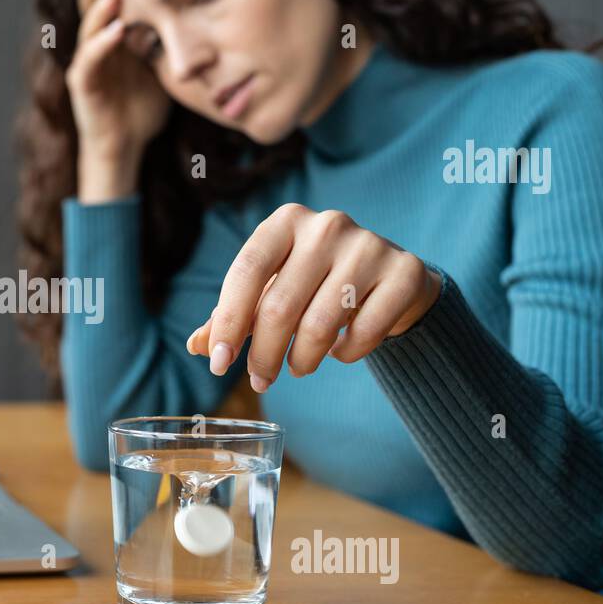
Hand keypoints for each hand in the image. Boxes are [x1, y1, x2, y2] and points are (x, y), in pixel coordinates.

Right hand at [65, 0, 169, 173]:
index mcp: (111, 41)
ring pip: (89, 30)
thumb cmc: (142, 110)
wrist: (125, 147)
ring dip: (101, 9)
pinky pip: (90, 60)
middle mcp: (94, 48)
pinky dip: (103, 44)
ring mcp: (86, 66)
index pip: (108, 3)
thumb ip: (164, 44)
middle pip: (90, 7)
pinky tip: (117, 31)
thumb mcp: (159, 69)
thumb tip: (195, 19)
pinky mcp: (83, 86)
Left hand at [185, 204, 442, 390]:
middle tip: (260, 382)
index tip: (218, 363)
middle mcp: (327, 225)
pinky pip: (364, 332)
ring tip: (299, 366)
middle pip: (280, 306)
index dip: (228, 322)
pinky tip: (340, 350)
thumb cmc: (316, 284)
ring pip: (320, 325)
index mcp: (285, 221)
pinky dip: (346, 354)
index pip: (246, 272)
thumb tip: (198, 346)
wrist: (390, 279)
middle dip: (263, 355)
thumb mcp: (272, 291)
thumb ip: (234, 316)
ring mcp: (369, 246)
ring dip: (303, 360)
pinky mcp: (404, 272)